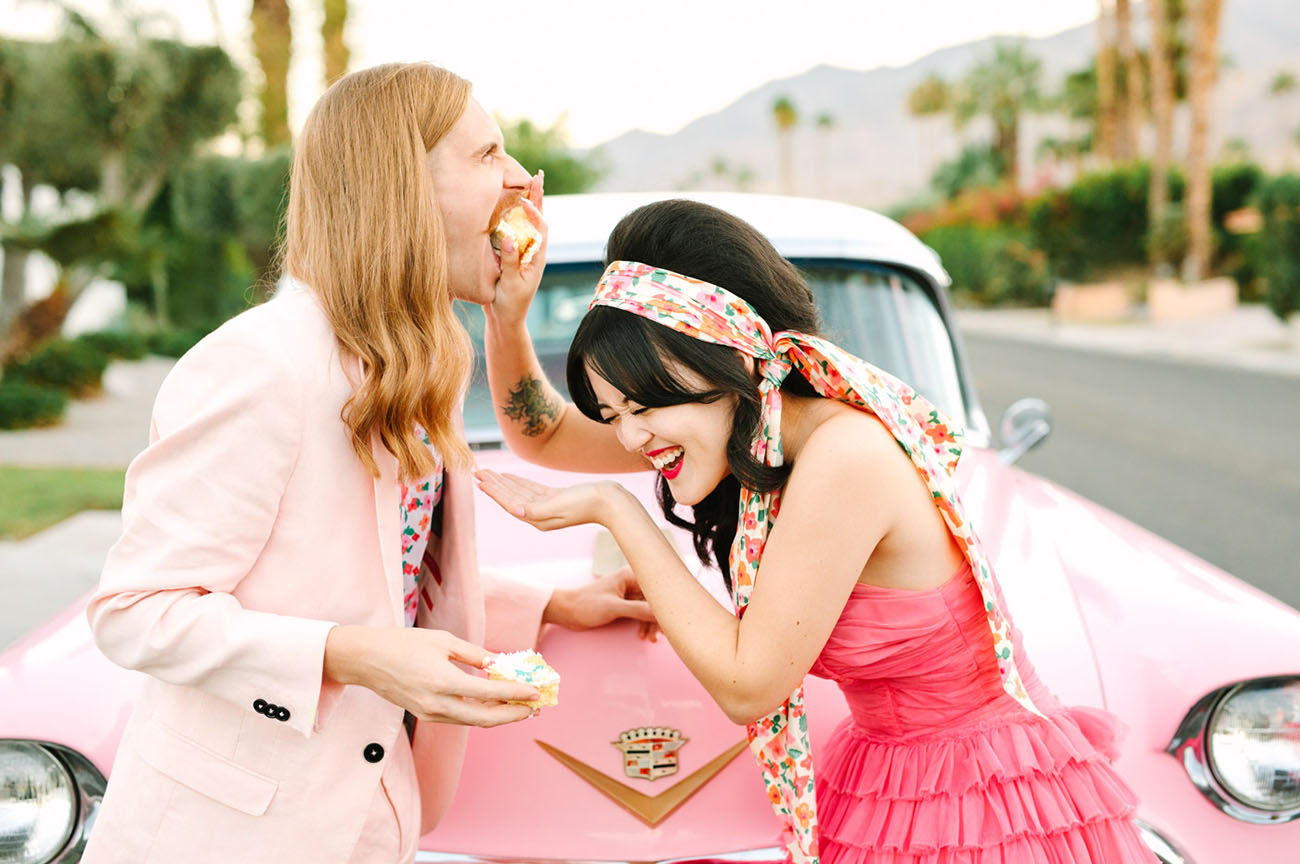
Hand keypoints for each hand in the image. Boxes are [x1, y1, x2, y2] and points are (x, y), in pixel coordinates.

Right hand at [324, 625, 540, 725]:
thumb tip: (499, 664)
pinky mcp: (425, 715)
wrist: (366, 659)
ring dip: (499, 716)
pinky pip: (460, 719)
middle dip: (514, 714)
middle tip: (534, 707)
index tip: (535, 692)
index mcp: (444, 681)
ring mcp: (430, 714)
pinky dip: (480, 714)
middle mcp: (438, 704)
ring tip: (521, 707)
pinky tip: (494, 704)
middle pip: (485, 718)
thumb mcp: (443, 640)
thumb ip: (474, 654)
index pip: (489, 693)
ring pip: (473, 721)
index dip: (516, 694)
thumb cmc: (403, 643)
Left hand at [474, 468, 617, 530]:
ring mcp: (546, 506)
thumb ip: (535, 509)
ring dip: (502, 483)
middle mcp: (539, 514)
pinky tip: (509, 477)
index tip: (479, 480)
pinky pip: (530, 489)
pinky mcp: (554, 498)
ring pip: (518, 492)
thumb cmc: (587, 503)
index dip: (494, 492)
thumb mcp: (559, 506)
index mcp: (537, 518)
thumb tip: (515, 510)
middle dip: (493, 486)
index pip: (509, 503)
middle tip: (477, 473)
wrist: (611, 502)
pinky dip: (517, 482)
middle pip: (510, 497)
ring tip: (487, 474)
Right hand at [488, 171, 547, 327]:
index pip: (540, 228)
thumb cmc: (510, 304)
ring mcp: (523, 252)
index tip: (525, 200)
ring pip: (527, 223)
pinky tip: (508, 204)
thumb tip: (510, 236)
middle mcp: (532, 252)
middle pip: (537, 220)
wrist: (504, 319)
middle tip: (537, 177)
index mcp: (537, 258)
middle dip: (537, 198)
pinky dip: (513, 216)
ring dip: (527, 203)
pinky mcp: (511, 255)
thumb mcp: (510, 283)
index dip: (534, 212)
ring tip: (527, 183)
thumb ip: (510, 260)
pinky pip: (514, 231)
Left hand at [545, 566, 657, 636]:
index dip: (666, 603)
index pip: (657, 588)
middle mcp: (633, 582)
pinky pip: (643, 614)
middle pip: (656, 599)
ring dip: (652, 624)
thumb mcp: (613, 608)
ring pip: (651, 608)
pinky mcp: (626, 604)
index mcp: (630, 575)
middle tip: (661, 634)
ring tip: (650, 639)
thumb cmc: (585, 604)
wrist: (567, 611)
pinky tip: (643, 635)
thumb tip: (661, 614)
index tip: (672, 618)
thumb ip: (638, 610)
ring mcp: (630, 594)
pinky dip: (645, 624)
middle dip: (659, 617)